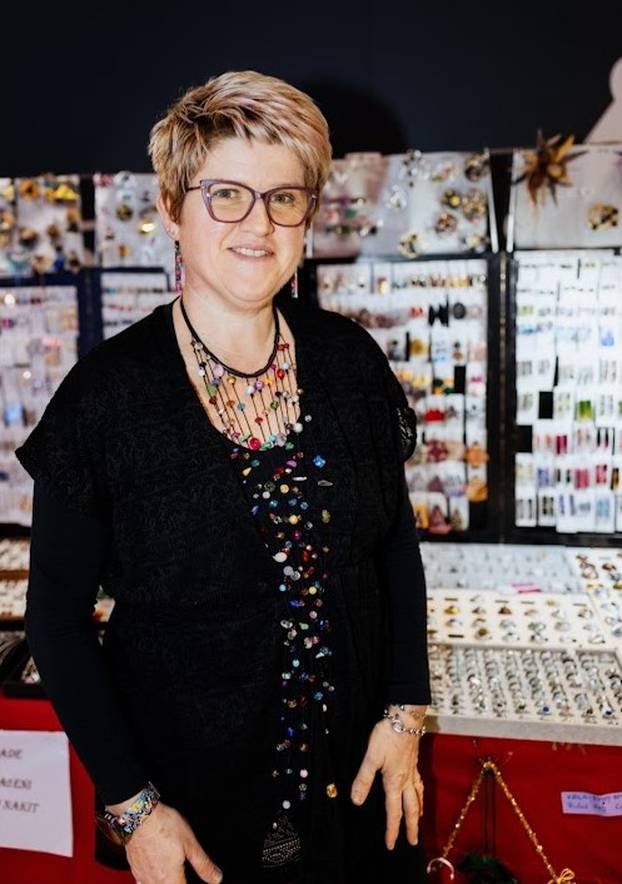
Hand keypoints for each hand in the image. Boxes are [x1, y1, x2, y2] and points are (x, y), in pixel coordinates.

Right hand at [123, 802, 222, 883]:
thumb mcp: (191, 843)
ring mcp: (142, 876)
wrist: (140, 815)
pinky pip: (143, 883)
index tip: (197, 882)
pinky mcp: (135, 869)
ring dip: (166, 883)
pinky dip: (152, 881)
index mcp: (170, 879)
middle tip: (183, 876)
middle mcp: (154, 882)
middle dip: (178, 883)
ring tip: (172, 876)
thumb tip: (216, 879)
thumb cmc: (164, 825)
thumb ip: (203, 864)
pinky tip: (156, 874)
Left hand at [350, 716, 423, 849]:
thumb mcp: (371, 757)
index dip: (392, 830)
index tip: (391, 845)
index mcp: (394, 781)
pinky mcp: (415, 760)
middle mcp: (406, 779)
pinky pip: (420, 783)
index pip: (393, 811)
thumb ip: (364, 779)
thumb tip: (357, 802)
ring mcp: (412, 770)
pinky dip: (421, 793)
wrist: (406, 718)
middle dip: (411, 826)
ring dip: (419, 811)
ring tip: (420, 819)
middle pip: (411, 808)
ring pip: (418, 796)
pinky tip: (419, 790)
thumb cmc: (387, 735)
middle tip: (414, 842)